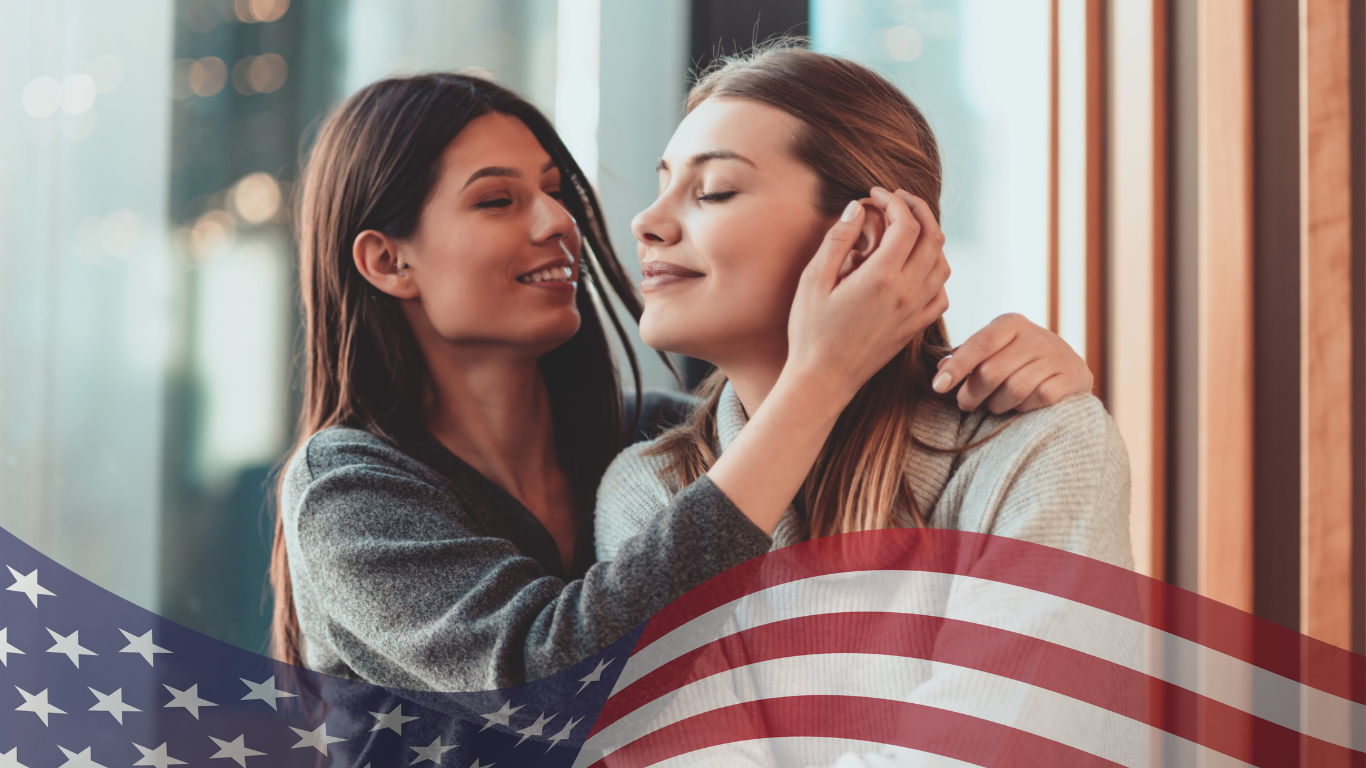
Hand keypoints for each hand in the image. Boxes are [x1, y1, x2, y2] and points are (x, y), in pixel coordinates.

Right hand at [786, 187, 949, 404]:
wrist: (823, 380)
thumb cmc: (810, 331)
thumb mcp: (813, 280)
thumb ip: (837, 240)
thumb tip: (857, 208)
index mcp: (881, 277)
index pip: (908, 224)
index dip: (895, 201)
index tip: (875, 195)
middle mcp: (906, 293)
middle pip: (933, 237)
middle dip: (918, 210)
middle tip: (897, 200)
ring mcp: (915, 312)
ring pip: (942, 263)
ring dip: (929, 238)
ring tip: (906, 229)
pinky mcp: (914, 328)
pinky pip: (941, 293)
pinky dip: (934, 272)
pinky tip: (914, 268)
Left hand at [930, 313, 1092, 412]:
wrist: (1068, 369)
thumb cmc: (1019, 360)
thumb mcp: (995, 350)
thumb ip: (968, 356)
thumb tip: (940, 367)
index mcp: (1011, 323)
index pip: (980, 343)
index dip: (957, 366)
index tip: (938, 387)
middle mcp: (1035, 336)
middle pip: (992, 372)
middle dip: (972, 394)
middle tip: (965, 404)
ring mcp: (1056, 356)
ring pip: (1014, 389)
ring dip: (997, 404)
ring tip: (994, 404)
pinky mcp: (1072, 377)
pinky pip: (1039, 398)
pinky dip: (1024, 407)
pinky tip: (1021, 405)